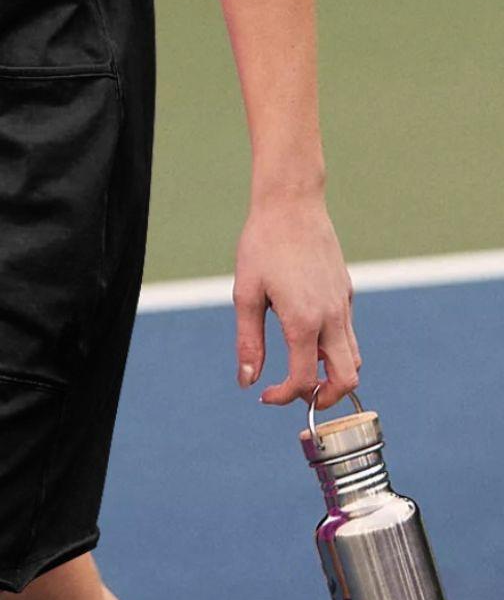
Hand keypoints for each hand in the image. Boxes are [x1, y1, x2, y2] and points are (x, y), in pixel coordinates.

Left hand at [233, 190, 360, 407]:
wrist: (292, 202)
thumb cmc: (263, 244)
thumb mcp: (246, 293)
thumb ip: (249, 341)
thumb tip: (248, 381)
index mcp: (304, 321)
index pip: (304, 381)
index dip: (285, 397)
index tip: (266, 395)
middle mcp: (332, 317)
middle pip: (346, 380)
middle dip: (324, 397)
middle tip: (297, 394)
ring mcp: (343, 304)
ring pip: (353, 357)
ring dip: (332, 373)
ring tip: (302, 366)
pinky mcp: (345, 290)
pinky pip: (348, 331)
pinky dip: (333, 345)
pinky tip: (306, 329)